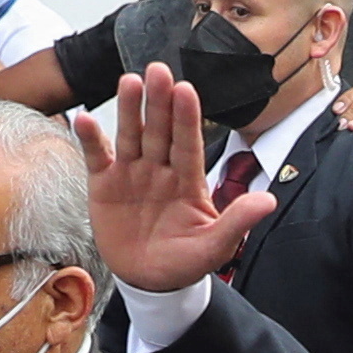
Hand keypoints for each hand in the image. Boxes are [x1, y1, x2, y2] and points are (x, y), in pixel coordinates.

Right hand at [83, 65, 281, 290]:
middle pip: (160, 130)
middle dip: (159, 101)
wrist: (148, 282)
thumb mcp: (214, 247)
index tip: (186, 90)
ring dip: (129, 110)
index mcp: (188, 180)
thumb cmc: (184, 262)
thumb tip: (268, 201)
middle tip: (158, 70)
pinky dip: (91, 139)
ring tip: (129, 81)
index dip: (187, 118)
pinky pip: (98, 157)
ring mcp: (132, 174)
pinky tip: (84, 119)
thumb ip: (236, 222)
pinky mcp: (104, 184)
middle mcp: (160, 169)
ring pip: (131, 135)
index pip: (189, 143)